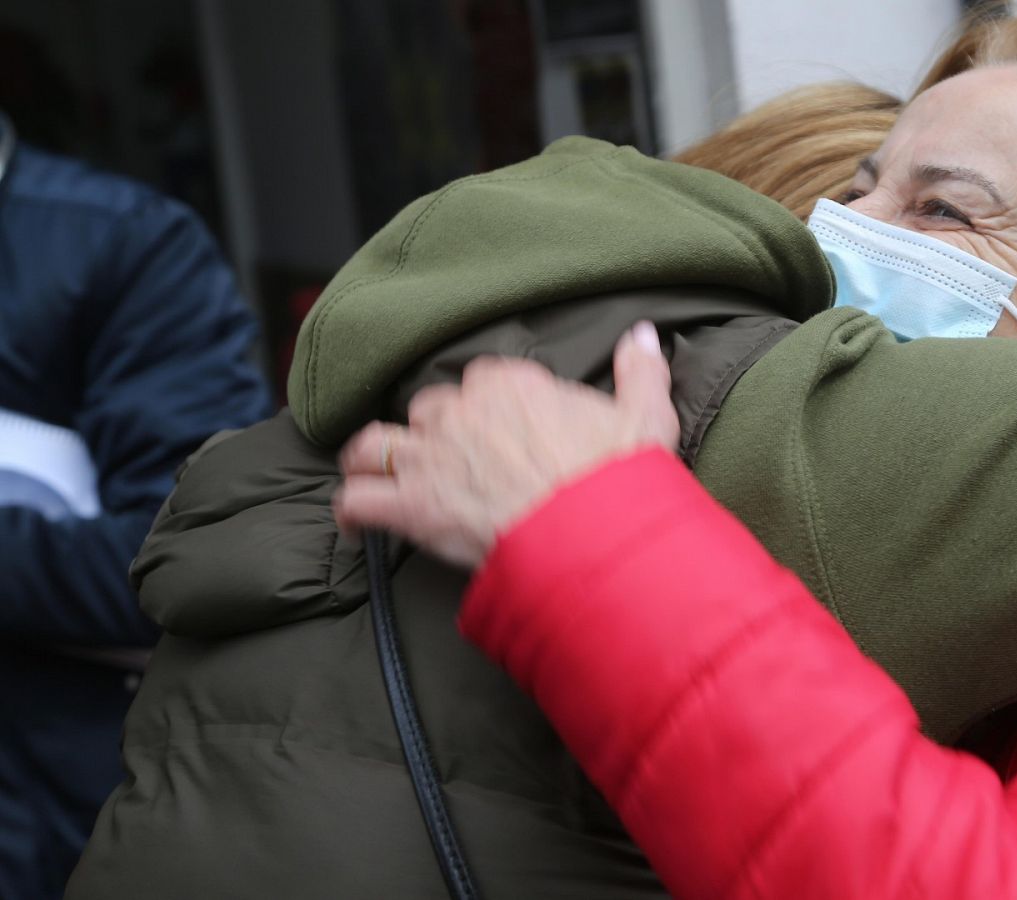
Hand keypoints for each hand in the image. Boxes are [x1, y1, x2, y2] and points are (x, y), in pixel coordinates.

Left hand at [334, 322, 678, 568]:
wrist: (591, 534)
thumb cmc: (617, 480)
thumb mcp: (645, 418)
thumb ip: (639, 371)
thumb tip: (644, 336)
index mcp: (512, 385)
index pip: (483, 380)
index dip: (486, 406)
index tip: (499, 430)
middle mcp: (461, 412)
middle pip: (428, 411)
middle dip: (434, 434)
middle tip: (450, 463)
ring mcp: (430, 458)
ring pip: (375, 444)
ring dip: (372, 459)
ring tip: (377, 473)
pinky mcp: (411, 507)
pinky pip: (358, 500)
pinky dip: (352, 512)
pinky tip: (356, 523)